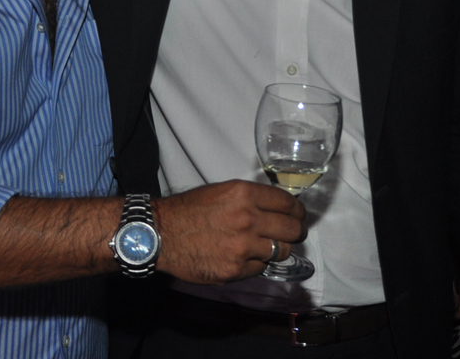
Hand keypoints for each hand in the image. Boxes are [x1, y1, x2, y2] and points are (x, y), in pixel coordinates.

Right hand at [153, 179, 305, 283]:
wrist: (161, 233)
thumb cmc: (188, 210)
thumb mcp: (222, 191)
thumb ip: (251, 199)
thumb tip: (275, 207)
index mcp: (245, 195)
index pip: (288, 204)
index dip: (298, 212)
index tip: (298, 216)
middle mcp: (248, 219)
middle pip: (293, 230)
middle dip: (296, 232)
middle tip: (293, 234)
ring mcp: (243, 247)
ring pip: (281, 251)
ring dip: (278, 249)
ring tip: (268, 247)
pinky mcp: (235, 269)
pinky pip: (261, 268)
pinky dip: (257, 263)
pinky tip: (246, 257)